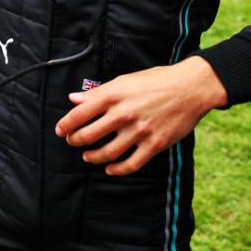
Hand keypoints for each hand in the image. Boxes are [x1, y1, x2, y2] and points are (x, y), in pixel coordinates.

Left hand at [54, 56, 226, 175]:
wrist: (190, 88)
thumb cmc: (156, 81)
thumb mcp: (124, 80)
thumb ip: (98, 92)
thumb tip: (74, 99)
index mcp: (114, 94)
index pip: (80, 113)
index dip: (66, 124)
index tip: (60, 130)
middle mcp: (124, 113)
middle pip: (90, 135)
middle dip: (76, 141)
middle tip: (73, 142)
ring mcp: (139, 130)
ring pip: (107, 152)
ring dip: (93, 157)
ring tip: (87, 156)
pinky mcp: (154, 144)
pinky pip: (131, 164)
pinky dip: (117, 169)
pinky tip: (110, 169)